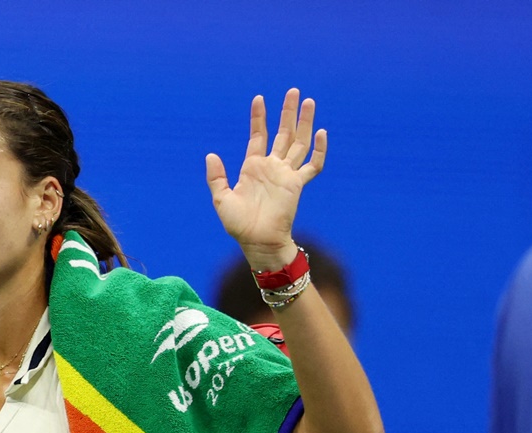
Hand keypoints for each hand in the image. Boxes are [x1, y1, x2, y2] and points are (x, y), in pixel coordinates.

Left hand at [206, 88, 326, 269]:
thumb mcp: (222, 199)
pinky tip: (321, 133)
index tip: (259, 98)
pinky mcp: (297, 185)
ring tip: (309, 102)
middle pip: (283, 133)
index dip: (259, 117)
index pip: (258, 135)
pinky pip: (312, 165)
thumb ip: (216, 177)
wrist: (258, 242)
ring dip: (305, 123)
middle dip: (288, 113)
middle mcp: (272, 167)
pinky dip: (318, 150)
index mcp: (253, 167)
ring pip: (299, 143)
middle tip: (293, 91)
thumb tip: (210, 154)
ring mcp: (286, 174)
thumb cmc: (239, 225)